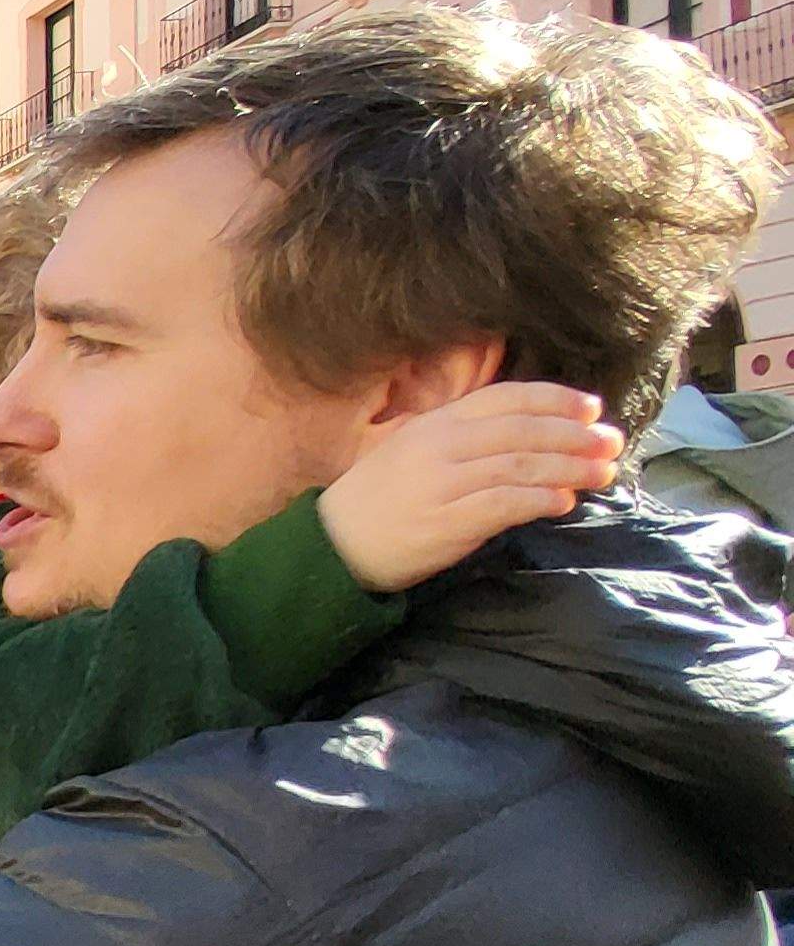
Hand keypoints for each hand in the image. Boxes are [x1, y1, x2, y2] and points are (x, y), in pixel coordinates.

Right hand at [321, 381, 621, 590]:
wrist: (333, 546)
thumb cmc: (379, 501)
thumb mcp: (414, 452)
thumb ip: (464, 440)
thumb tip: (530, 439)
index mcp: (434, 423)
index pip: (505, 398)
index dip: (554, 399)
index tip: (591, 408)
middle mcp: (439, 446)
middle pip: (522, 430)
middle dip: (575, 435)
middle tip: (611, 443)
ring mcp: (441, 483)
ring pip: (520, 465)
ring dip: (569, 468)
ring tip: (603, 473)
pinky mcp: (445, 522)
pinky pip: (504, 504)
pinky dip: (539, 500)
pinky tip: (564, 501)